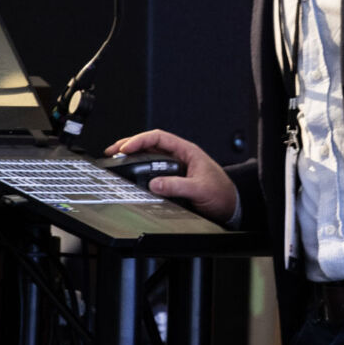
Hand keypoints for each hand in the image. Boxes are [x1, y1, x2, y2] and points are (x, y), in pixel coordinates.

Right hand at [101, 129, 236, 222]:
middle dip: (129, 145)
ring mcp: (175, 167)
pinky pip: (152, 170)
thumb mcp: (199, 189)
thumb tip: (155, 183)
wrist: (231, 206)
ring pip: (149, 156)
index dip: (140, 140)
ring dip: (132, 156)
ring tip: (116, 158)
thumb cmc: (222, 193)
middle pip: (149, 144)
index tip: (126, 148)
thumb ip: (177, 186)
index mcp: (186, 151)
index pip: (158, 138)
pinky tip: (130, 172)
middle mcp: (179, 156)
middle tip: (112, 151)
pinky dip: (139, 169)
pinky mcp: (172, 178)